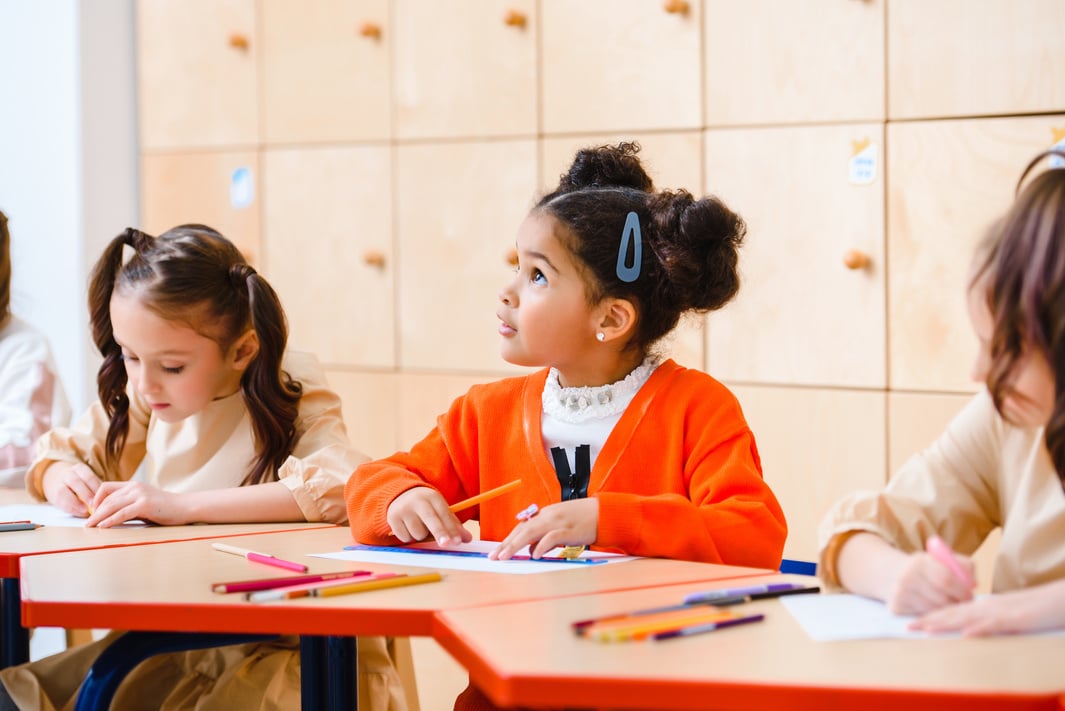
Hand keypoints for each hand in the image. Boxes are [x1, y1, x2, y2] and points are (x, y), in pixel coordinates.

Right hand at [41, 462, 100, 516]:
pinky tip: (79, 513)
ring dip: (75, 502)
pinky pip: (60, 502)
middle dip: (85, 494)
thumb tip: (108, 500)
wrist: (58, 481)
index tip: (103, 497)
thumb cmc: (81, 483)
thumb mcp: (89, 480)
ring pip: (63, 491)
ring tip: (85, 510)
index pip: (88, 476)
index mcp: (79, 469)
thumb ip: (97, 488)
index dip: (95, 487)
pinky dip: (70, 509)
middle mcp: (67, 474)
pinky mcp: (54, 496)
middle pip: (76, 482)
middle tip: (94, 504)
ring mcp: (58, 484)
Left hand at [86, 481, 182, 527]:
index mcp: (133, 485)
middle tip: (86, 523)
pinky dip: (110, 520)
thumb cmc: (166, 508)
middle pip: (106, 498)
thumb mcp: (144, 503)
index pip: (106, 487)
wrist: (185, 507)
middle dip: (94, 511)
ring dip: (98, 517)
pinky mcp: (145, 504)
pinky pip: (122, 513)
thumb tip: (110, 515)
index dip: (95, 499)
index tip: (91, 512)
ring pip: (111, 505)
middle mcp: (135, 487)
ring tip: (90, 526)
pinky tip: (103, 526)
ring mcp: (140, 494)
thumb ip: (129, 504)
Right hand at [386, 487, 471, 545]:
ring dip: (421, 536)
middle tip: (446, 543)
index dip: (451, 529)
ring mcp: (403, 509)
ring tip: (419, 526)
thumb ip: (453, 524)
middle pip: (430, 519)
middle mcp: (417, 501)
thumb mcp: (439, 510)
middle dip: (439, 532)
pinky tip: (408, 527)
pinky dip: (409, 537)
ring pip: (418, 533)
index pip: (444, 514)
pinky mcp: (392, 518)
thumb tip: (466, 539)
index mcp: (432, 497)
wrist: (399, 495)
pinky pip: (405, 537)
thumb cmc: (425, 506)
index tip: (457, 541)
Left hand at [490, 498, 597, 559]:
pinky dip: (541, 546)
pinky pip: (551, 538)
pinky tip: (534, 555)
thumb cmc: (584, 520)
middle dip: (506, 543)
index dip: (508, 539)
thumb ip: (546, 537)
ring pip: (531, 532)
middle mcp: (549, 516)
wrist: (605, 513)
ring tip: (505, 557)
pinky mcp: (569, 530)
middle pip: (522, 529)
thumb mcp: (562, 527)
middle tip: (494, 557)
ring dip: (516, 545)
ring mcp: (558, 522)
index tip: (497, 551)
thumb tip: (532, 551)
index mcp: (546, 514)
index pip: (522, 526)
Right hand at [886, 549, 975, 614]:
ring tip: (948, 605)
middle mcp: (907, 577)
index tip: (970, 596)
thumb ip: (962, 566)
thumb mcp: (941, 559)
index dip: (962, 591)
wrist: (891, 573)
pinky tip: (933, 608)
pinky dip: (933, 616)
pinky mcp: (896, 607)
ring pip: (934, 611)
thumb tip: (973, 584)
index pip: (946, 580)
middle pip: (942, 599)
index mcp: (920, 562)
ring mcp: (900, 593)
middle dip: (957, 605)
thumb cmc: (925, 569)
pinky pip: (924, 617)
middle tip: (962, 605)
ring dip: (946, 612)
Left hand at [909, 581, 1064, 635]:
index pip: (953, 611)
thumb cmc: (1034, 609)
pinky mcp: (1015, 619)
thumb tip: (971, 629)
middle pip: (954, 613)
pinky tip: (965, 634)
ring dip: (946, 622)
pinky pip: (994, 624)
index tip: (914, 622)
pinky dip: (979, 629)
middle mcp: (988, 607)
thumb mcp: (1006, 615)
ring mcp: (1000, 612)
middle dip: (930, 620)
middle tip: (908, 626)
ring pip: (968, 616)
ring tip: (926, 628)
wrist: (1058, 600)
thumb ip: (988, 620)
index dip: (933, 617)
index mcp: (985, 607)